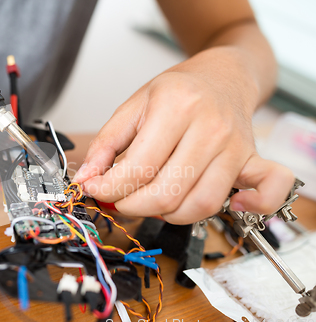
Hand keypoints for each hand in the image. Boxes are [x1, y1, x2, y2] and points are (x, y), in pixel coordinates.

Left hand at [73, 48, 293, 223]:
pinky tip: (228, 206)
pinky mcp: (252, 160)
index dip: (108, 188)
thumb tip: (88, 179)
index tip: (95, 190)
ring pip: (200, 205)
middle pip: (166, 193)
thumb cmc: (177, 91)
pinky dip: (248, 208)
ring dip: (167, 215)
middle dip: (132, 206)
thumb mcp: (133, 106)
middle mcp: (210, 128)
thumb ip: (106, 143)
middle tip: (119, 200)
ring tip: (151, 200)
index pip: (137, 168)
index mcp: (175, 107)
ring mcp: (235, 147)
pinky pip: (265, 193)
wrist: (222, 76)